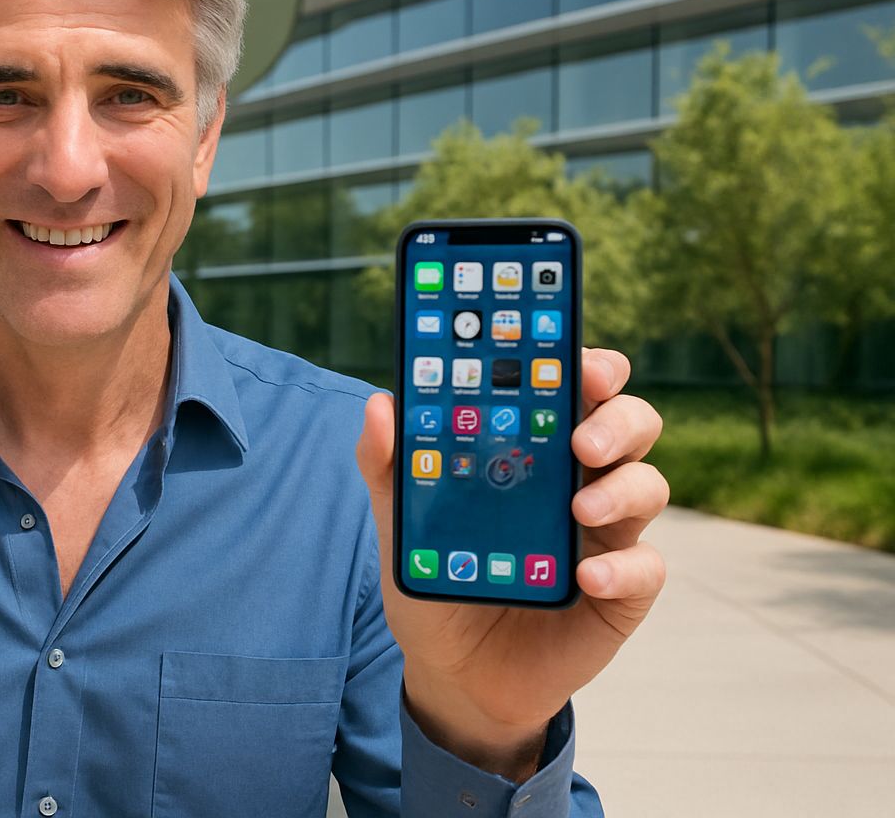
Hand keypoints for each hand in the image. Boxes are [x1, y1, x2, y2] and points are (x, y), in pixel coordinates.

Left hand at [356, 347, 667, 779]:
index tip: (578, 359)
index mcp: (536, 447)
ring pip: (649, 485)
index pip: (574, 389)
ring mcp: (607, 533)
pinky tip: (586, 577)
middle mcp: (582, 478)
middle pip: (629, 424)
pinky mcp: (622, 590)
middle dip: (616, 418)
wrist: (455, 672)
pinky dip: (622, 569)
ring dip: (621, 488)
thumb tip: (381, 405)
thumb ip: (388, 466)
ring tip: (580, 508)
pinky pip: (646, 569)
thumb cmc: (440, 577)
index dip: (587, 365)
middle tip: (582, 437)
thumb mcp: (403, 523)